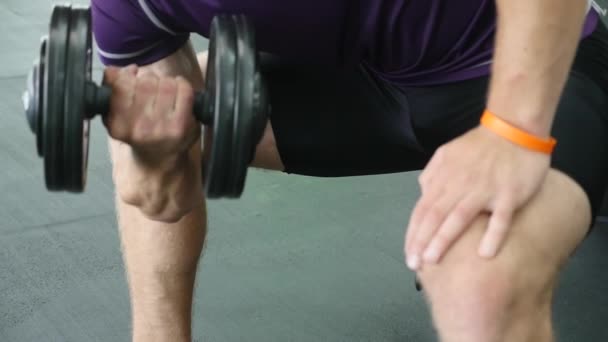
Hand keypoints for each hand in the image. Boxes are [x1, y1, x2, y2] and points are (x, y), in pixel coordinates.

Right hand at [103, 65, 199, 168]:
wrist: (158, 159)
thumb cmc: (137, 131)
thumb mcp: (114, 114)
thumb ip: (110, 88)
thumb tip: (115, 70)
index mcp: (118, 124)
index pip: (121, 84)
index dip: (129, 76)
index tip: (133, 79)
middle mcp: (138, 127)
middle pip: (146, 81)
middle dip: (149, 79)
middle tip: (152, 88)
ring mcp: (161, 127)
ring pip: (165, 83)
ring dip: (166, 82)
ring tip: (164, 92)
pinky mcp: (181, 125)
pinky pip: (184, 90)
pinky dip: (183, 85)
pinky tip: (178, 91)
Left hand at [404, 125, 550, 269]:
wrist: (514, 128)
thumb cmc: (480, 145)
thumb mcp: (447, 152)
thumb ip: (433, 173)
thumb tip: (422, 193)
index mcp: (444, 178)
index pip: (423, 209)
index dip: (414, 233)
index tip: (409, 254)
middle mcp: (459, 185)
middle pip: (435, 216)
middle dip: (422, 241)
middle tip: (415, 264)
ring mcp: (485, 189)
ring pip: (459, 217)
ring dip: (444, 239)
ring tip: (433, 260)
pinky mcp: (509, 193)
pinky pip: (501, 217)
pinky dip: (493, 234)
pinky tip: (485, 253)